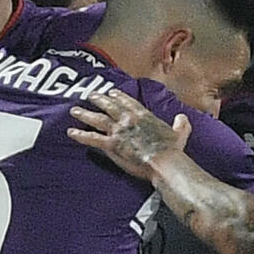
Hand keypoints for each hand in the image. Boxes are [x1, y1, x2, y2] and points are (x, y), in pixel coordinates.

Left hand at [69, 89, 190, 178]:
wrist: (163, 161)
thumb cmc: (172, 149)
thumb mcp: (180, 133)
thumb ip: (181, 124)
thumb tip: (182, 118)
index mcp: (143, 115)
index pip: (127, 102)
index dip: (118, 96)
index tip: (111, 92)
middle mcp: (128, 119)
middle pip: (109, 106)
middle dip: (98, 100)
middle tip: (90, 95)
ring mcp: (118, 131)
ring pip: (97, 119)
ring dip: (84, 114)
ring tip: (74, 111)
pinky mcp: (111, 144)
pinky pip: (92, 138)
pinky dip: (80, 135)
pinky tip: (71, 132)